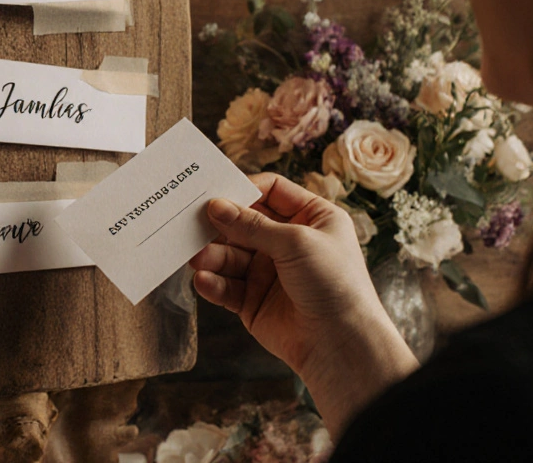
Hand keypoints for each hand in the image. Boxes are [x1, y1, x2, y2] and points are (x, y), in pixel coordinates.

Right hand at [189, 173, 416, 435]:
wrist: (342, 344)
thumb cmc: (334, 284)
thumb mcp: (296, 242)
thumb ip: (252, 224)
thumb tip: (215, 206)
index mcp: (311, 218)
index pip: (271, 191)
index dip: (244, 189)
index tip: (215, 192)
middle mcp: (288, 242)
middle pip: (243, 223)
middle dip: (219, 224)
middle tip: (190, 223)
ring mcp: (269, 271)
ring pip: (230, 254)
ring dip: (212, 255)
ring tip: (197, 258)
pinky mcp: (253, 300)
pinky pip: (226, 285)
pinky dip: (212, 282)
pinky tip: (203, 280)